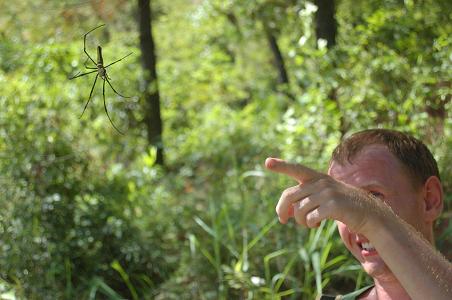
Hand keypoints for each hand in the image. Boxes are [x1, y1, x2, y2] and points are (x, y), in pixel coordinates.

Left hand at [265, 157, 387, 233]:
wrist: (369, 213)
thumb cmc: (341, 206)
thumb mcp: (322, 199)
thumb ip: (303, 201)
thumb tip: (284, 213)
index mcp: (316, 178)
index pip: (296, 169)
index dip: (281, 166)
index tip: (267, 162)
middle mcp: (321, 182)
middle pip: (289, 195)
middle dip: (282, 209)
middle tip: (282, 219)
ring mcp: (328, 192)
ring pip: (299, 210)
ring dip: (301, 221)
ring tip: (309, 223)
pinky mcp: (334, 205)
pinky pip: (311, 217)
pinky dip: (310, 224)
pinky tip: (317, 224)